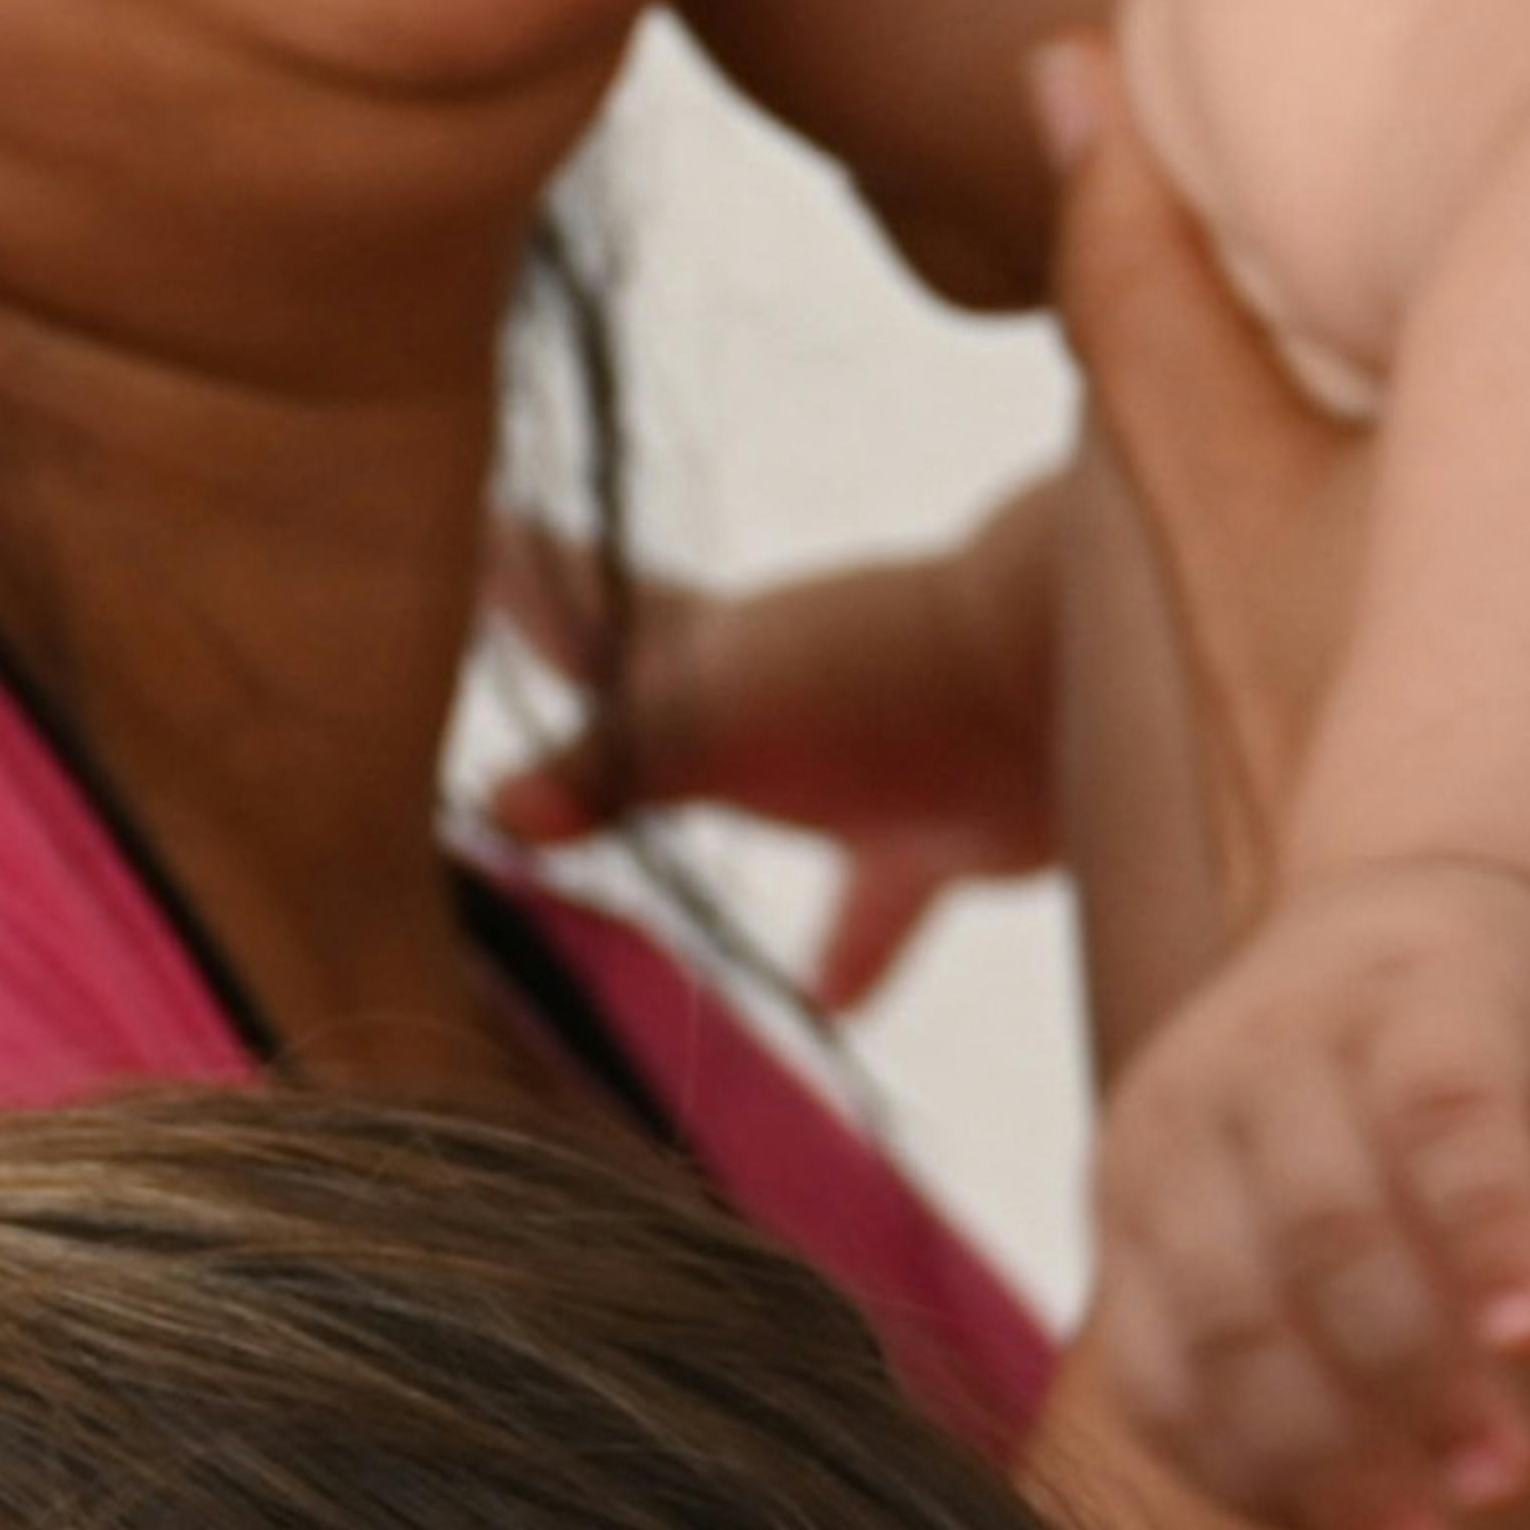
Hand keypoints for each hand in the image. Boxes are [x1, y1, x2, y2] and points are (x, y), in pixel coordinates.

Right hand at [479, 502, 1065, 1011]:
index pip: (577, 598)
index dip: (513, 572)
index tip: (459, 528)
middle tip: (526, 656)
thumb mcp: (711, 719)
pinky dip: (859, 947)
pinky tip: (832, 1001)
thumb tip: (497, 812)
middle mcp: (764, 692)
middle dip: (589, 691)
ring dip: (708, 823)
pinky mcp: (932, 826)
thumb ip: (610, 768)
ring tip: (641, 879)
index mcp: (694, 651)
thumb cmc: (877, 675)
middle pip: (649, 693)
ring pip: (763, 792)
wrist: (1069, 677)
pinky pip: (882, 899)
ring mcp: (849, 757)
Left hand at [1087, 860, 1529, 1529]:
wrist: (1457, 913)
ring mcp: (1302, 1043)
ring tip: (1506, 1477)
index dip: (1262, 1489)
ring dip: (1421, 1378)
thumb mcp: (1287, 1230)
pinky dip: (1494, 1242)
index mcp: (1136, 1195)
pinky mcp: (1435, 1003)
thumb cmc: (1375, 1125)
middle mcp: (1190, 1113)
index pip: (1163, 1379)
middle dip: (1338, 1456)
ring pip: (1336, 1234)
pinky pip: (1455, 1135)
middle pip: (1239, 1315)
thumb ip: (1301, 1367)